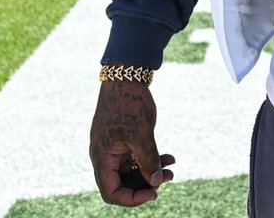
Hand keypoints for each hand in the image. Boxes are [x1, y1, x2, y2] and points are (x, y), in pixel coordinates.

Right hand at [89, 79, 174, 205]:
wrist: (127, 74)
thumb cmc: (130, 102)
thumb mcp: (142, 133)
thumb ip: (148, 159)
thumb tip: (155, 182)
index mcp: (102, 157)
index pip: (112, 192)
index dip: (132, 197)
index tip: (154, 193)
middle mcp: (104, 155)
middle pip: (122, 182)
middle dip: (145, 183)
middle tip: (167, 178)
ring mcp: (112, 146)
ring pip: (130, 169)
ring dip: (149, 170)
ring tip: (171, 168)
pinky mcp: (121, 138)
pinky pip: (133, 156)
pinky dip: (149, 157)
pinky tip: (168, 156)